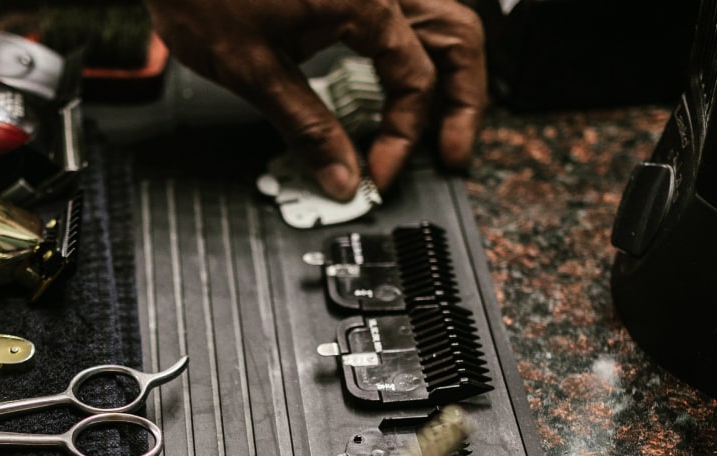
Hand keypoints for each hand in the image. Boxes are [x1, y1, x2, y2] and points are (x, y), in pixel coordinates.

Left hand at [144, 0, 486, 197]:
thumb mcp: (253, 71)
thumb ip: (306, 126)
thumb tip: (341, 176)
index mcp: (367, 2)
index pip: (416, 81)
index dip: (404, 137)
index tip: (380, 175)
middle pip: (456, 38)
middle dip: (463, 100)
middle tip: (452, 154)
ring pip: (438, 20)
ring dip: (445, 72)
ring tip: (436, 123)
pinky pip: (403, 14)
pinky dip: (411, 51)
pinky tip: (394, 82)